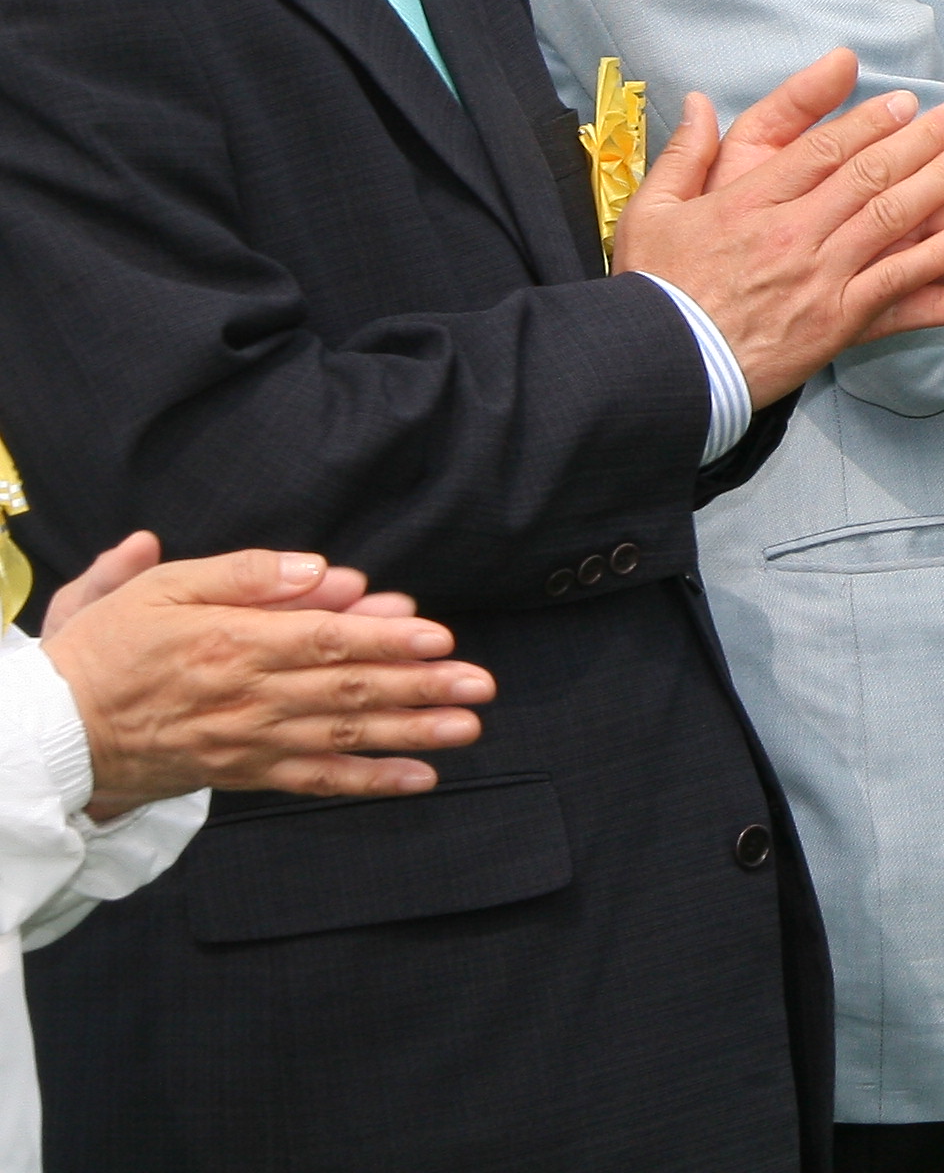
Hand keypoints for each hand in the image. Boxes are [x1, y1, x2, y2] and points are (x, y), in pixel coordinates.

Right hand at [38, 536, 494, 817]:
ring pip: (342, 737)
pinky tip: (417, 779)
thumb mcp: (164, 587)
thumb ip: (247, 573)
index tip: (441, 639)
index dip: (389, 641)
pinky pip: (313, 781)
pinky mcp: (241, 773)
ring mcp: (248, 741)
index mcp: (234, 642)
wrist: (52, 731)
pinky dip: (368, 781)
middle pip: (348, 691)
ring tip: (468, 727)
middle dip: (422, 687)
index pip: (328, 642)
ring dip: (411, 733)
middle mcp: (249, 696)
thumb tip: (320, 570)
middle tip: (482, 684)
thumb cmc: (109, 647)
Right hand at [614, 52, 943, 405]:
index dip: (870, 123)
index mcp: (752, 203)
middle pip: (871, 177)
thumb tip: (701, 103)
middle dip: (925, 142)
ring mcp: (819, 279)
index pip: (822, 151)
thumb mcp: (652, 212)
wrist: (654, 370)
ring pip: (894, 223)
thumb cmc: (654, 292)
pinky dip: (939, 267)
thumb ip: (684, 154)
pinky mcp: (835, 325)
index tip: (909, 102)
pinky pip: (898, 290)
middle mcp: (793, 234)